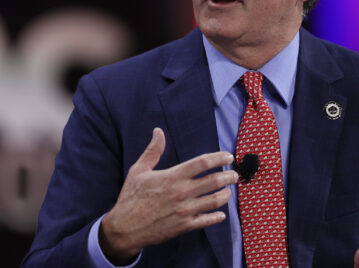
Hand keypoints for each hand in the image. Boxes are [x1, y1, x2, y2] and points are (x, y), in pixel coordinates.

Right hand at [99, 127, 237, 264]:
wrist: (124, 228)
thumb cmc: (131, 197)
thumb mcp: (139, 170)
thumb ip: (153, 151)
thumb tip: (158, 131)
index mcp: (172, 176)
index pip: (203, 163)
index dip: (219, 158)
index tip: (228, 156)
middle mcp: (182, 192)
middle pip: (214, 181)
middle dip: (229, 176)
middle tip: (234, 174)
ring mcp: (185, 210)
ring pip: (214, 200)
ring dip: (226, 195)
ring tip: (229, 191)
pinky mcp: (184, 226)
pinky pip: (207, 221)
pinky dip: (217, 217)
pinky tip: (221, 214)